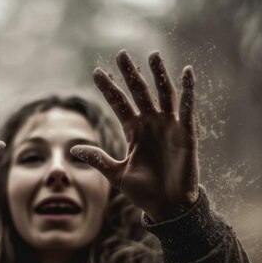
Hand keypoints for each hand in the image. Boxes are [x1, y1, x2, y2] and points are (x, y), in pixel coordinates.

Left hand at [71, 50, 197, 221]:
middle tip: (121, 54)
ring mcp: (169, 127)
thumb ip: (97, 159)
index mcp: (134, 132)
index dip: (109, 88)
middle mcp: (151, 125)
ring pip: (163, 94)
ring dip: (158, 74)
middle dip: (130, 74)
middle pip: (139, 93)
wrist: (168, 208)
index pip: (119, 104)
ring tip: (152, 55)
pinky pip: (187, 108)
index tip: (96, 72)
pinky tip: (186, 72)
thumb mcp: (116, 174)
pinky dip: (188, 90)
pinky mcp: (186, 134)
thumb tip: (72, 148)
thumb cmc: (144, 192)